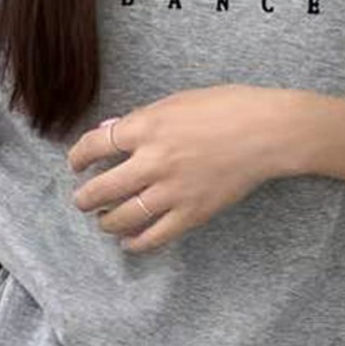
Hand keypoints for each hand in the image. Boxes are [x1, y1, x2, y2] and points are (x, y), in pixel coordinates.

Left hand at [66, 85, 291, 251]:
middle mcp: (153, 161)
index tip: (76, 164)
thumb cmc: (227, 108)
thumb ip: (140, 120)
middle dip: (84, 197)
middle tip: (81, 200)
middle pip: (101, 188)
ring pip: (123, 217)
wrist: (268, 132)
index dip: (78, 157)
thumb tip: (110, 132)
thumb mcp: (176, 102)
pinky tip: (128, 242)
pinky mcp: (192, 213)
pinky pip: (155, 236)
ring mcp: (172, 191)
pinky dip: (136, 243)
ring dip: (105, 221)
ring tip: (103, 220)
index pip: (94, 146)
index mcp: (146, 128)